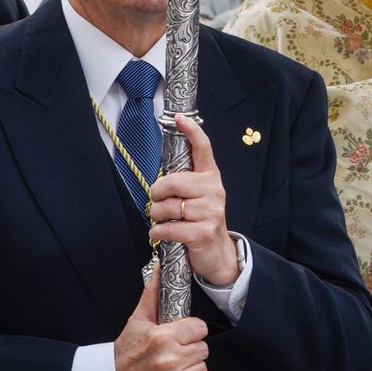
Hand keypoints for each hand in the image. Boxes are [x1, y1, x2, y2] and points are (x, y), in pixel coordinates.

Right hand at [114, 262, 208, 370]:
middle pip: (203, 349)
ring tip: (173, 366)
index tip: (182, 334)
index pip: (200, 328)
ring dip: (191, 368)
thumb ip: (152, 294)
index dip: (192, 330)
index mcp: (162, 338)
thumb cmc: (125, 352)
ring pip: (202, 369)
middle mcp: (169, 360)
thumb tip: (159, 268)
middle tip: (175, 351)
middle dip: (191, 349)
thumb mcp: (137, 320)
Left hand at [149, 114, 240, 285]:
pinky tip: (159, 233)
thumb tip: (159, 175)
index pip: (203, 148)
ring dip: (156, 215)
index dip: (191, 131)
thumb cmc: (199, 219)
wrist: (216, 252)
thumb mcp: (196, 196)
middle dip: (156, 193)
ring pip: (168, 207)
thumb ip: (183, 181)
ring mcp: (211, 211)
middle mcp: (214, 190)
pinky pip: (170, 228)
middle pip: (174, 182)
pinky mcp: (204, 232)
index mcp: (210, 176)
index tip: (178, 118)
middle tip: (155, 201)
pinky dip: (158, 232)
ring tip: (160, 219)